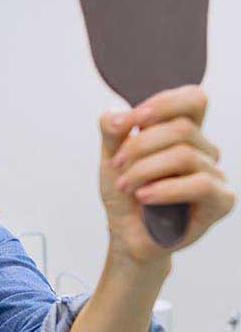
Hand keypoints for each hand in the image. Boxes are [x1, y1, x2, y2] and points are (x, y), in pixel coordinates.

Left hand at [99, 85, 235, 265]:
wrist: (126, 232)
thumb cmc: (124, 192)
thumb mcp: (111, 156)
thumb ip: (112, 131)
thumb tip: (115, 114)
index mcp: (181, 132)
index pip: (192, 100)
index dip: (164, 103)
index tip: (131, 121)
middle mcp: (202, 149)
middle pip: (181, 128)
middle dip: (140, 145)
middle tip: (116, 165)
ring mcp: (214, 174)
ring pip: (185, 155)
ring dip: (144, 170)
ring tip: (125, 186)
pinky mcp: (220, 201)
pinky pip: (200, 185)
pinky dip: (165, 189)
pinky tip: (144, 196)